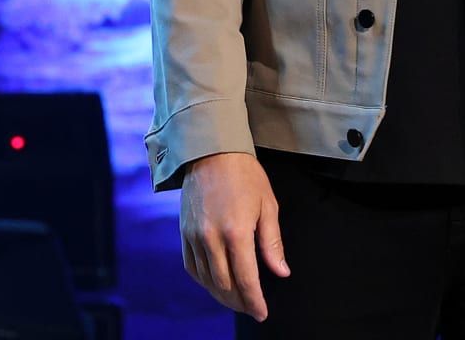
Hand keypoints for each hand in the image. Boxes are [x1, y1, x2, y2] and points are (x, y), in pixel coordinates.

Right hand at [180, 151, 288, 321]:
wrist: (212, 152)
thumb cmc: (245, 175)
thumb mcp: (267, 204)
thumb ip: (272, 242)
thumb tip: (281, 272)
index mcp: (237, 231)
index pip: (246, 279)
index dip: (254, 301)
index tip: (262, 313)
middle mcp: (212, 238)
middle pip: (224, 285)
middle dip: (239, 301)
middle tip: (252, 306)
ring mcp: (195, 237)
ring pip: (207, 281)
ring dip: (222, 295)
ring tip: (237, 299)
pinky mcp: (184, 233)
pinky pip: (192, 268)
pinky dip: (204, 281)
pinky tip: (216, 283)